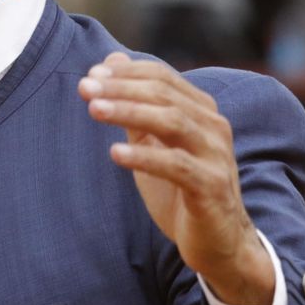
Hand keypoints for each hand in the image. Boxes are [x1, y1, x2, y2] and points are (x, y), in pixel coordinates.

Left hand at [78, 53, 273, 304]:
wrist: (220, 242)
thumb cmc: (182, 191)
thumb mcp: (154, 145)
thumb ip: (136, 107)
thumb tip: (112, 62)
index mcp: (201, 111)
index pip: (163, 77)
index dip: (126, 73)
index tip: (91, 75)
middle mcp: (213, 127)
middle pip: (164, 94)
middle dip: (121, 88)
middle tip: (85, 88)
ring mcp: (215, 156)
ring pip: (172, 121)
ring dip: (130, 112)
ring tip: (94, 110)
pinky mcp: (211, 187)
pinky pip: (177, 165)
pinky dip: (145, 156)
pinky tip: (115, 153)